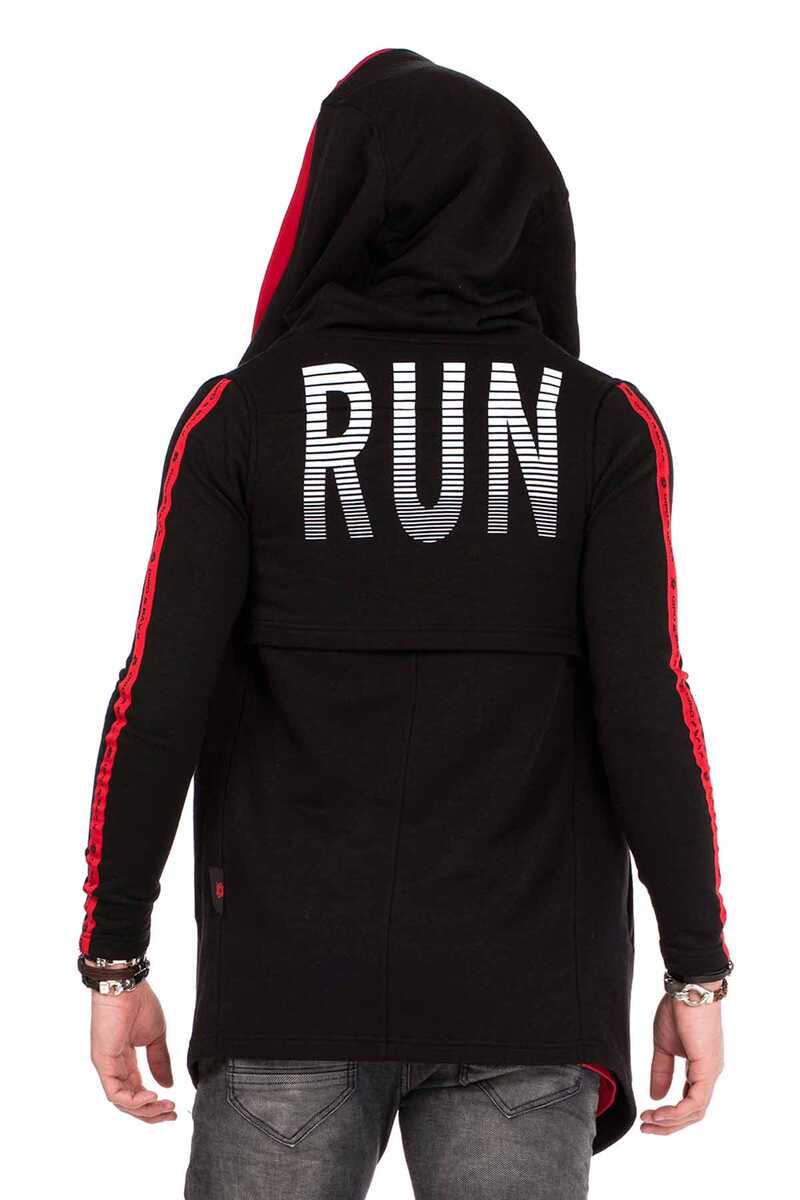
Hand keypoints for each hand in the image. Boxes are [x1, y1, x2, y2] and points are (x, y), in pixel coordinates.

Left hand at [90, 980, 176, 1122]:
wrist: (127, 985)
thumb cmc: (140, 1003)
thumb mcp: (156, 1037)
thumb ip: (160, 1061)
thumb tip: (167, 1085)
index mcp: (125, 1061)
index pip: (136, 1092)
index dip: (154, 1104)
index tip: (174, 1108)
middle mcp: (113, 1067)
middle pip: (129, 1102)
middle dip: (151, 1113)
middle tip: (171, 1114)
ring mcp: (106, 1066)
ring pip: (122, 1101)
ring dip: (145, 1109)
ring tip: (165, 1106)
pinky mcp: (103, 1062)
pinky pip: (115, 1092)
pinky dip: (133, 1100)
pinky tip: (151, 1097)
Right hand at [640, 984, 723, 1134]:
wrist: (688, 989)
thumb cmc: (678, 1010)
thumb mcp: (663, 1045)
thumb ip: (661, 1071)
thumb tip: (656, 1097)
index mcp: (700, 1069)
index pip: (688, 1104)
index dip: (668, 1116)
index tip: (646, 1119)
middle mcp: (708, 1075)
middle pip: (693, 1114)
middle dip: (668, 1125)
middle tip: (645, 1128)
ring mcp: (710, 1073)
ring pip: (695, 1112)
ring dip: (670, 1121)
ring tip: (648, 1121)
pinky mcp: (708, 1069)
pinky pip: (696, 1101)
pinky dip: (678, 1111)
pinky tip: (660, 1112)